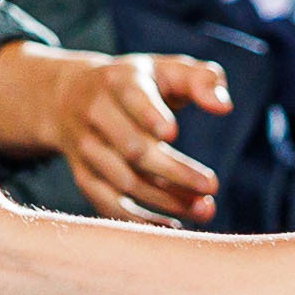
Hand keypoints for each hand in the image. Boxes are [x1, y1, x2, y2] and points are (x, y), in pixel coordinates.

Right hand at [0, 44, 231, 222]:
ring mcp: (86, 147)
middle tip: (211, 186)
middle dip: (173, 171)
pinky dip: (140, 220)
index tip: (173, 132)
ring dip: (166, 200)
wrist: (70, 95)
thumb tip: (223, 106)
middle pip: (132, 148)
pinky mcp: (84, 175)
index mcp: (119, 80)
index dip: (149, 114)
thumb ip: (202, 79)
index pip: (132, 96)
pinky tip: (173, 226)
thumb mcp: (169, 69)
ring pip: (124, 181)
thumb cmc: (140, 82)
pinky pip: (109, 205)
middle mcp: (96, 113)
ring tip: (204, 208)